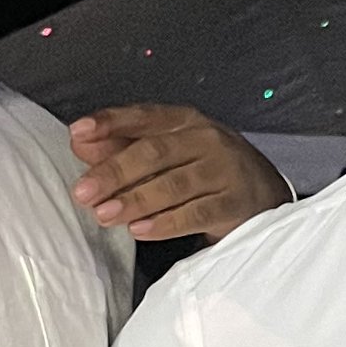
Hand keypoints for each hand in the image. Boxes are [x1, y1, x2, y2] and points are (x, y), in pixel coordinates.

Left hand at [68, 106, 292, 242]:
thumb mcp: (169, 152)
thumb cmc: (207, 170)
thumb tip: (81, 144)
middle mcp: (207, 140)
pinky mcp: (235, 203)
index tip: (79, 132)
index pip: (144, 116)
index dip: (110, 123)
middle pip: (155, 152)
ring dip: (135, 201)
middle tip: (84, 192)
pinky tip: (140, 230)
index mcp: (186, 121)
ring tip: (105, 214)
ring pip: (174, 185)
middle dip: (115, 172)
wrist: (266, 195)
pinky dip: (165, 223)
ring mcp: (224, 171)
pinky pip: (196, 214)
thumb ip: (124, 148)